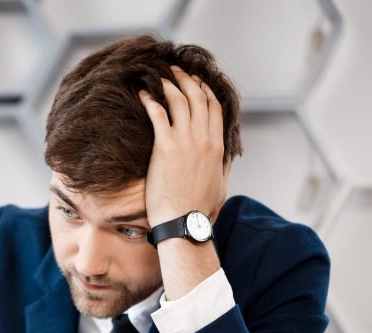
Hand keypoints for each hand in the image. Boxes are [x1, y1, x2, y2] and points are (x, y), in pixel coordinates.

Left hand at [139, 66, 227, 226]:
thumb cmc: (199, 210)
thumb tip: (227, 158)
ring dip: (168, 84)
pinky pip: (158, 113)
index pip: (214, 108)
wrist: (184, 222)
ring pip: (179, 100)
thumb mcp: (221, 186)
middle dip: (187, 80)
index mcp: (218, 147)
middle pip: (198, 98)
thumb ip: (224, 167)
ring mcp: (185, 142)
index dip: (205, 90)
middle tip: (175, 70)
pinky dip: (151, 99)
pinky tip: (143, 94)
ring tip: (157, 76)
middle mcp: (204, 139)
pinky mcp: (166, 147)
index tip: (196, 81)